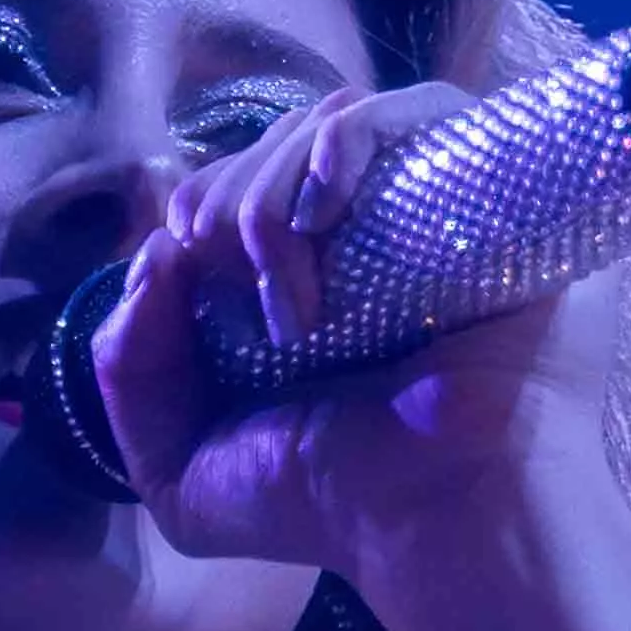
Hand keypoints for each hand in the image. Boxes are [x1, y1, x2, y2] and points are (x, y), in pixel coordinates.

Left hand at [88, 82, 630, 607]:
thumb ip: (128, 371)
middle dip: (228, 203)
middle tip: (241, 291)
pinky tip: (321, 209)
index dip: (196, 206)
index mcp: (308, 281)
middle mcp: (375, 237)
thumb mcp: (181, 468)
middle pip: (277, 144)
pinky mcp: (501, 190)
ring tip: (291, 291)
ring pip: (336, 121)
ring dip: (276, 188)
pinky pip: (422, 109)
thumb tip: (154, 254)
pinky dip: (349, 140)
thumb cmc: (334, 508)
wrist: (443, 521)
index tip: (185, 269)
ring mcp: (440, 207)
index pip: (238, 183)